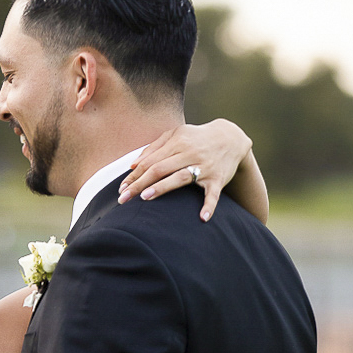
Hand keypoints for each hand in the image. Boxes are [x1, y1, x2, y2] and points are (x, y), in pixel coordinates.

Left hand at [118, 119, 254, 221]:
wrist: (231, 138)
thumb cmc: (197, 138)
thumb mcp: (177, 135)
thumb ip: (154, 147)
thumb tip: (133, 164)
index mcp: (177, 142)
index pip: (150, 161)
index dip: (134, 175)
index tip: (121, 189)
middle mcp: (190, 153)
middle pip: (160, 169)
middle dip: (139, 184)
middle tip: (123, 199)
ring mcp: (204, 166)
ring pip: (180, 177)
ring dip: (163, 188)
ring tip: (146, 198)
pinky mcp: (218, 178)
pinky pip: (213, 194)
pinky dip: (209, 205)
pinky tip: (203, 217)